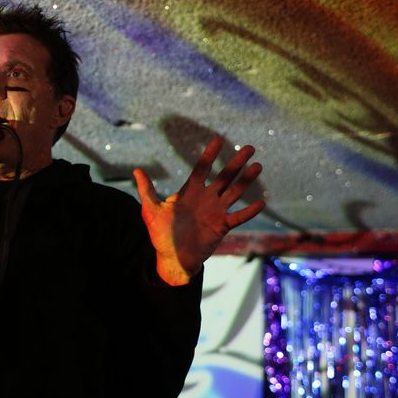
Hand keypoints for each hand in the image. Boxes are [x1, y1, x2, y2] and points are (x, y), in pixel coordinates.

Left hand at [133, 136, 264, 284]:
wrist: (172, 258)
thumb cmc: (161, 234)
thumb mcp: (151, 211)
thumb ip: (146, 190)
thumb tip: (136, 170)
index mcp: (190, 192)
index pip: (202, 168)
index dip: (210, 155)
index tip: (218, 139)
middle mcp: (206, 198)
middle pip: (224, 176)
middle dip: (236, 163)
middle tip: (250, 148)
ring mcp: (215, 212)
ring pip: (234, 192)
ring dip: (246, 180)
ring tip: (258, 166)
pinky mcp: (222, 226)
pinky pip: (238, 217)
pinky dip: (249, 211)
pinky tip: (261, 203)